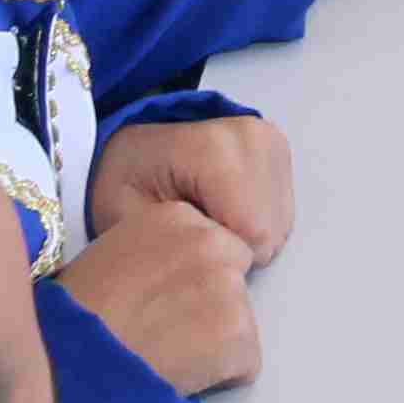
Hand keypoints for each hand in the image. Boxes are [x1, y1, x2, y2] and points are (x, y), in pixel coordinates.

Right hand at [57, 195, 264, 394]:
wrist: (69, 366)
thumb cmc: (75, 319)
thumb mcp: (111, 255)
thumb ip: (156, 250)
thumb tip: (175, 268)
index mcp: (176, 216)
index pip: (215, 245)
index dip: (192, 279)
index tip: (164, 299)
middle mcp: (209, 241)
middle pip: (236, 276)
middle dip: (215, 303)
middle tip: (170, 330)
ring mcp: (226, 286)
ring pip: (242, 320)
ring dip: (216, 342)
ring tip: (166, 353)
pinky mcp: (237, 331)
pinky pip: (245, 361)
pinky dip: (222, 375)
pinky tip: (180, 374)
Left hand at [88, 109, 296, 260]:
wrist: (133, 145)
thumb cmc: (124, 179)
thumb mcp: (123, 215)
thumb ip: (172, 241)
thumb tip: (217, 263)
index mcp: (214, 149)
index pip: (251, 232)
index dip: (218, 254)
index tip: (183, 242)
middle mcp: (254, 139)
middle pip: (268, 231)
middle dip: (231, 245)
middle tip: (191, 231)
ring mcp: (271, 143)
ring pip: (278, 226)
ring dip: (244, 235)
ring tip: (204, 218)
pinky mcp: (280, 152)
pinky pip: (281, 214)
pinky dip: (254, 222)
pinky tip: (222, 210)